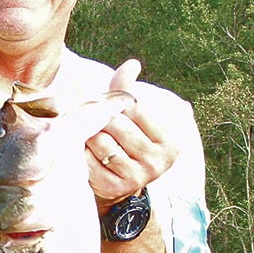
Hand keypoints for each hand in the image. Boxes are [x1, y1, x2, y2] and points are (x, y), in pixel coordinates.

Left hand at [86, 59, 179, 211]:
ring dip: (91, 136)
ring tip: (94, 138)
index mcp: (169, 142)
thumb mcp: (135, 117)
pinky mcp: (113, 188)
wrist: (120, 182)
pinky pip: (89, 160)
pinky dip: (84, 153)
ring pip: (100, 141)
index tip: (115, 109)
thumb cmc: (127, 141)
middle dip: (102, 119)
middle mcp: (157, 162)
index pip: (137, 108)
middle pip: (116, 124)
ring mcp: (136, 177)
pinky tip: (89, 154)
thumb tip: (132, 64)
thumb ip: (129, 89)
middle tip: (99, 123)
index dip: (119, 104)